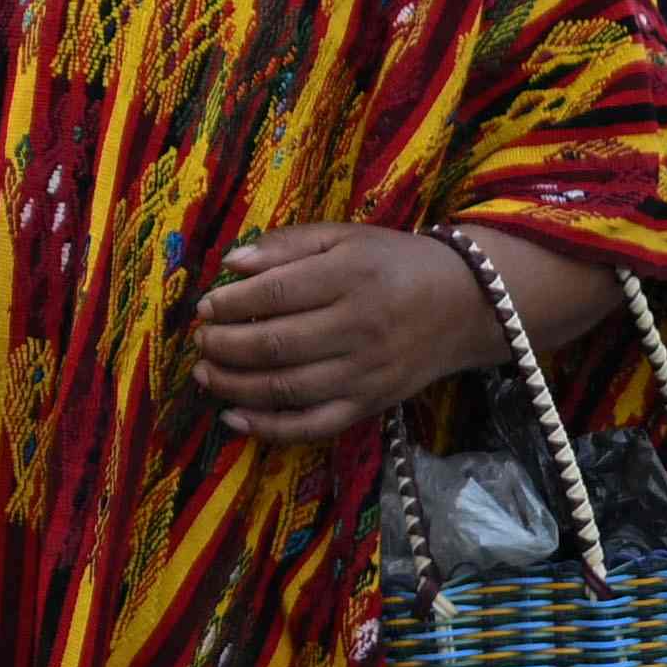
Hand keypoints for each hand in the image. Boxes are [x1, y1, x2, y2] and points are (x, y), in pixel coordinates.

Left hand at [195, 222, 501, 445]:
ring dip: (234, 386)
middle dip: (224, 346)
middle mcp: (359, 328)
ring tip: (205, 373)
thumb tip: (230, 263)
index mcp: (350, 277)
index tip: (205, 306)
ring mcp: (365, 373)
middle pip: (275, 345)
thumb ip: (288, 245)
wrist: (465, 304)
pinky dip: (269, 428)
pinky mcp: (370, 405)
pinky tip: (233, 418)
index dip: (231, 303)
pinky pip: (313, 426)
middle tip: (201, 340)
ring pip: (287, 390)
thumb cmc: (394, 263)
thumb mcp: (346, 238)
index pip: (276, 294)